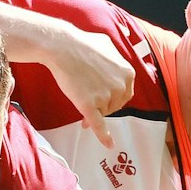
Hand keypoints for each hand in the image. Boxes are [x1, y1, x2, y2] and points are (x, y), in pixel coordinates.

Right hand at [39, 27, 132, 147]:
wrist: (62, 47)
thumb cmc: (82, 44)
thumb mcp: (108, 46)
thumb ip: (116, 60)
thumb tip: (115, 68)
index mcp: (128, 73)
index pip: (124, 94)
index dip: (112, 97)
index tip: (103, 96)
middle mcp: (120, 86)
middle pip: (114, 105)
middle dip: (103, 104)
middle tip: (88, 93)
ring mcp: (105, 97)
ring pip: (103, 113)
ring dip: (94, 110)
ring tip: (80, 96)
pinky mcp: (90, 106)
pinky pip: (99, 125)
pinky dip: (104, 136)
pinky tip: (109, 145)